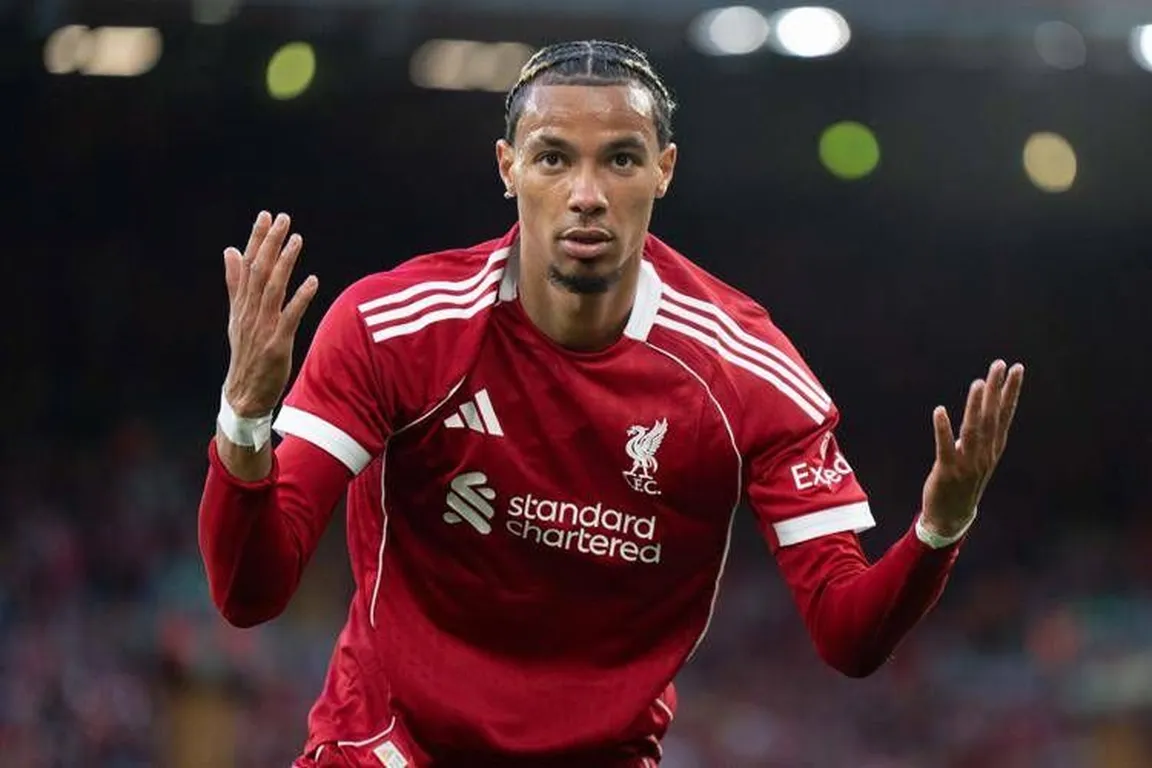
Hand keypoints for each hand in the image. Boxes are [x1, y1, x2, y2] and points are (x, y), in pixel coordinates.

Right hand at [222, 211, 317, 416]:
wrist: (243, 393)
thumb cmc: (245, 352)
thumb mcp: (236, 315)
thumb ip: (235, 282)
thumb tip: (229, 249)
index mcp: (241, 303)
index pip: (247, 265)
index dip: (256, 239)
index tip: (266, 216)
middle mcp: (249, 311)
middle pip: (259, 271)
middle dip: (270, 243)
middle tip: (283, 218)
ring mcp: (262, 327)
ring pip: (272, 289)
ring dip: (285, 264)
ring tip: (297, 240)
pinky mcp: (276, 344)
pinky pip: (289, 317)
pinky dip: (300, 298)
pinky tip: (313, 281)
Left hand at [921, 360, 1024, 537]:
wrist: (951, 517)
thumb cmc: (963, 483)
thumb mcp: (977, 457)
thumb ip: (980, 435)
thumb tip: (979, 409)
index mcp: (993, 448)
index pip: (1005, 414)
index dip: (1011, 391)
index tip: (1017, 369)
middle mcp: (984, 454)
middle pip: (992, 417)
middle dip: (997, 389)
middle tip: (1000, 364)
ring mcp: (967, 463)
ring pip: (973, 430)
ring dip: (975, 406)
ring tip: (978, 383)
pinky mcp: (947, 471)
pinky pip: (945, 447)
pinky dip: (943, 429)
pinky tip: (939, 410)